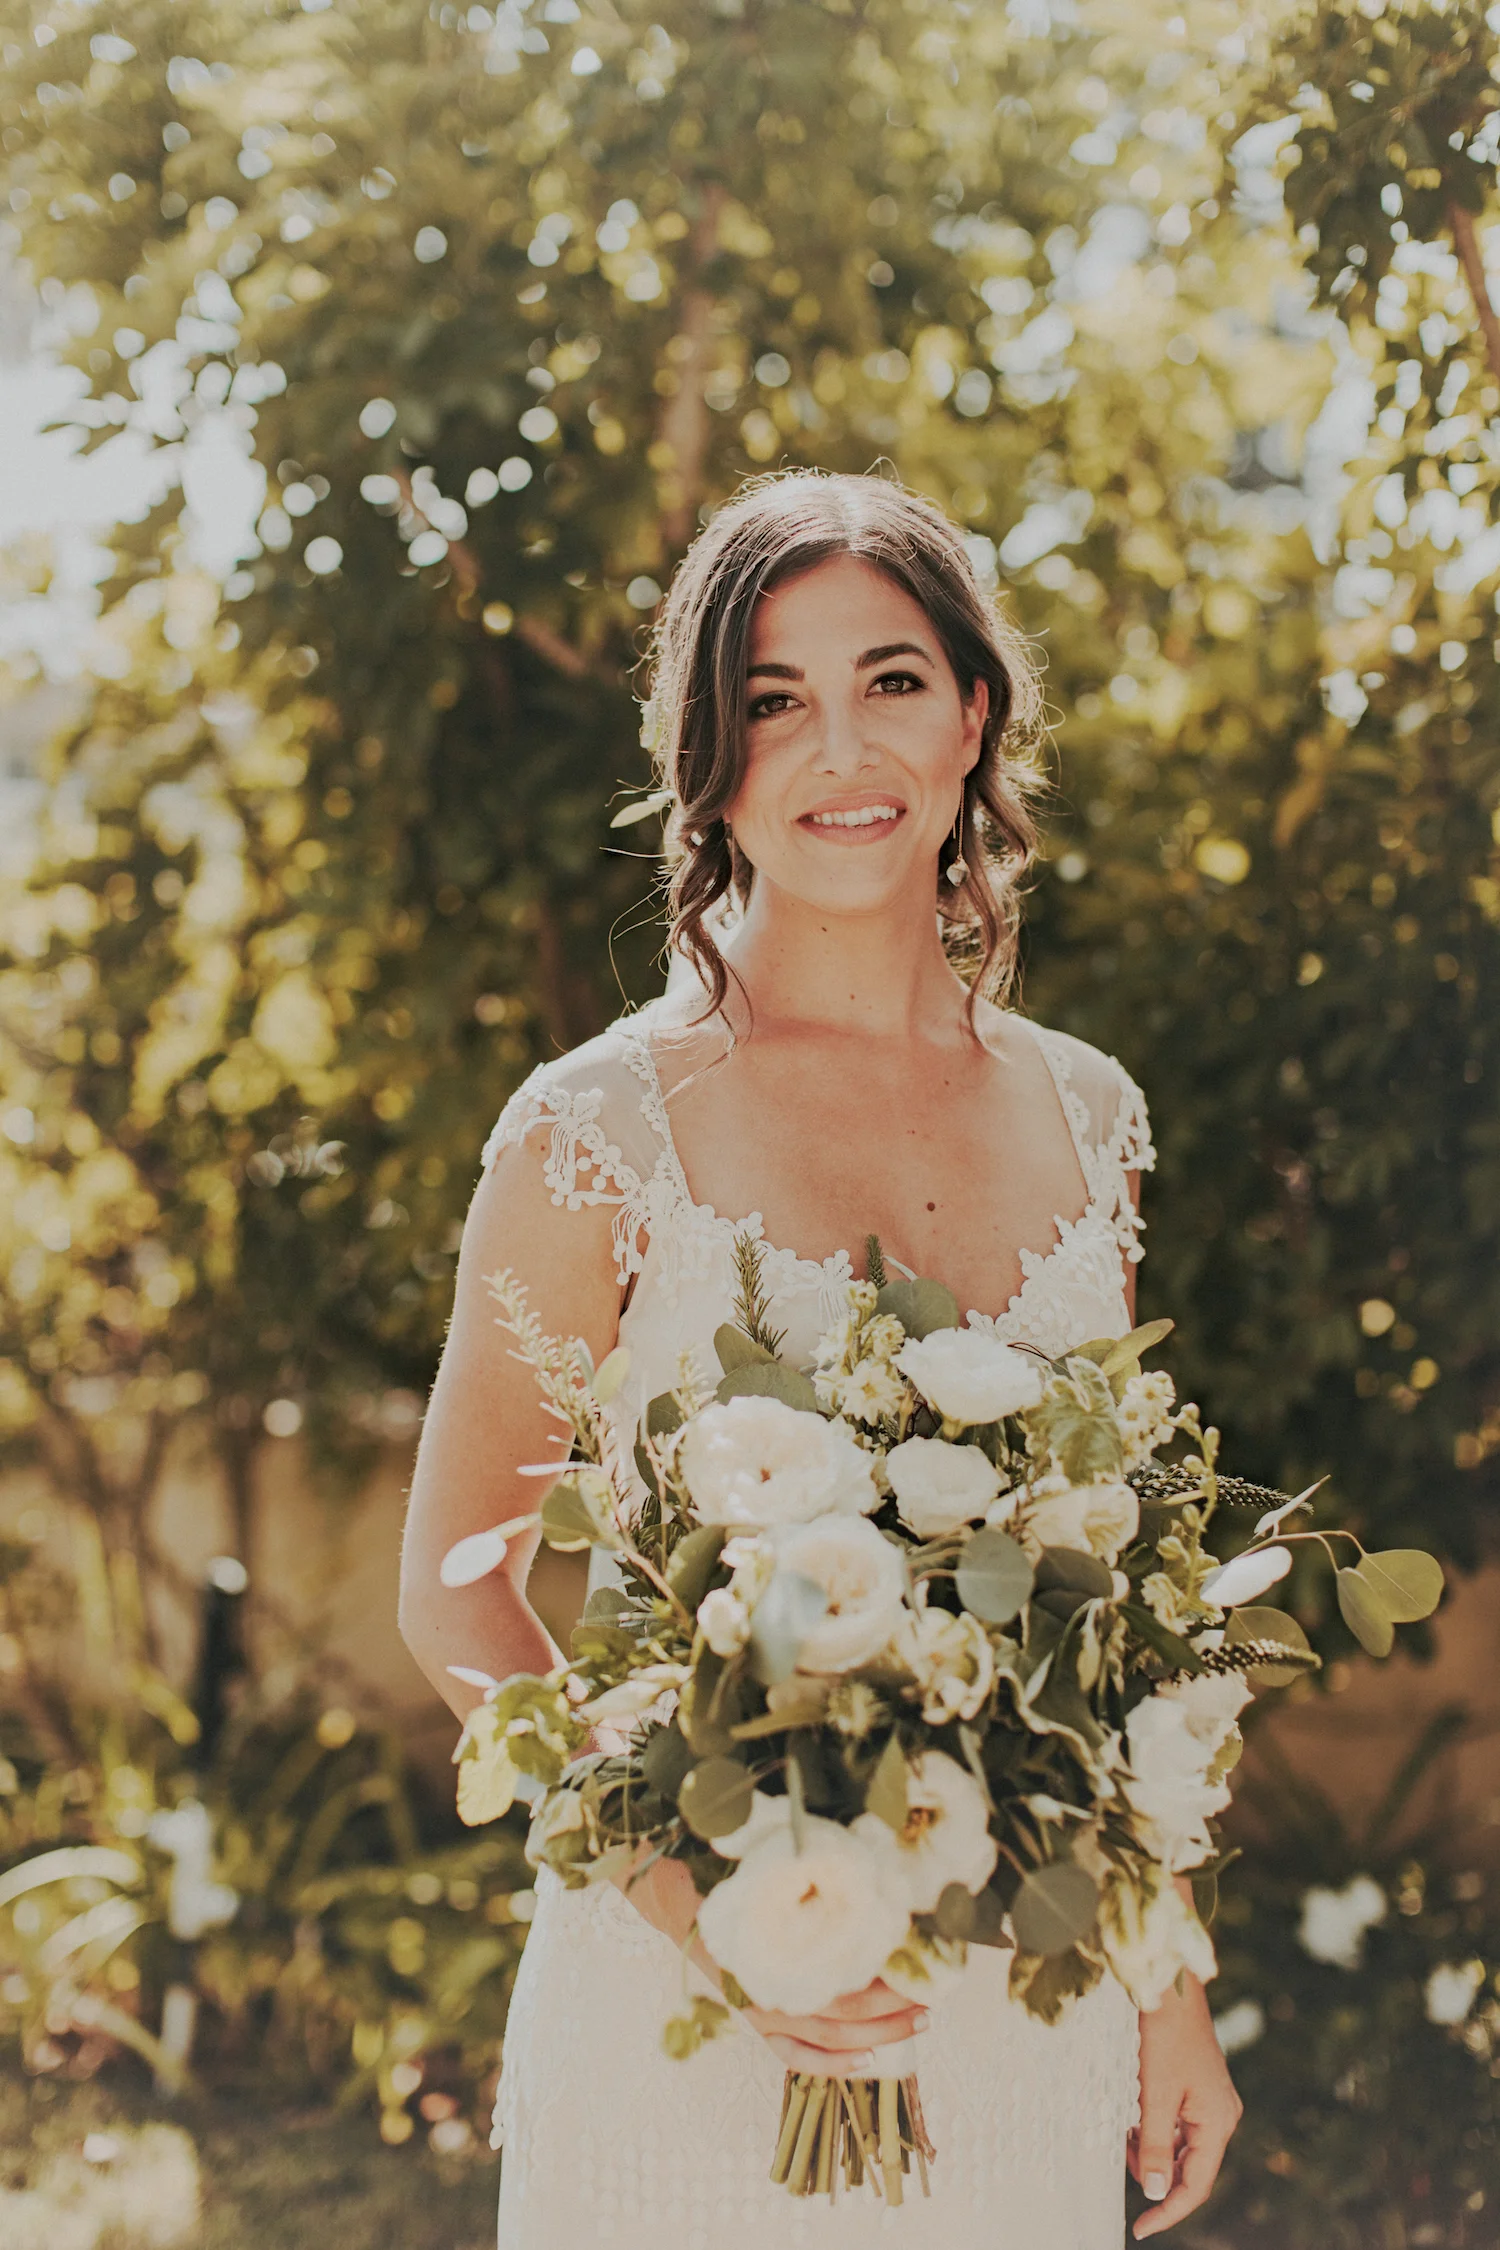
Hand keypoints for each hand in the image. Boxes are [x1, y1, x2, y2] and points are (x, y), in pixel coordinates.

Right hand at [617, 1852, 928, 2074]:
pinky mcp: (757, 2022)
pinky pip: (795, 2057)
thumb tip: (870, 1875)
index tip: (922, 1965)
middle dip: (894, 2011)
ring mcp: (763, 2010)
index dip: (887, 1980)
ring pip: (828, 2039)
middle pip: (845, 2012)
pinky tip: (865, 2060)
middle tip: (931, 1999)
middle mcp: (772, 1988)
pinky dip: (832, 2064)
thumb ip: (813, 1880)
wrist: (678, 1897)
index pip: (844, 1979)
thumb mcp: (771, 1870)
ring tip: (917, 2023)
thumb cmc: (731, 1878)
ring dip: (878, 2036)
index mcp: (779, 1951)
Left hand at [1128, 1972, 1241, 2238]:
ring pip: (1179, 2144)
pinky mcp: (1197, 2087)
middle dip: (1155, 2170)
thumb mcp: (1154, 2094)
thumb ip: (1157, 2147)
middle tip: (1123, 2153)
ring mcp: (1210, 2100)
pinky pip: (1176, 2122)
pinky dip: (1154, 2127)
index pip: (1196, 2186)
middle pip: (1189, 2167)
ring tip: (1125, 2126)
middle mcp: (1220, 2115)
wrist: (1169, 1984)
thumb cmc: (1164, 2035)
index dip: (1168, 2211)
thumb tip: (1156, 2194)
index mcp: (1217, 2122)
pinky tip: (1134, 2113)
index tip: (1140, 2228)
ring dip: (1151, 2147)